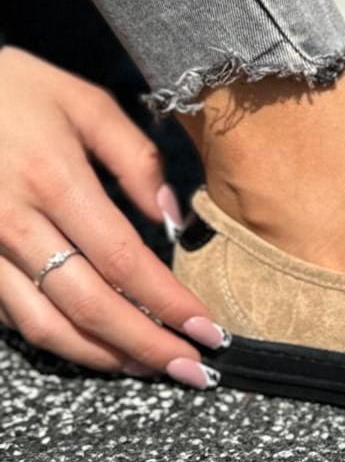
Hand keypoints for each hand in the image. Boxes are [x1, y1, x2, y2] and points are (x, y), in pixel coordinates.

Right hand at [0, 47, 223, 386]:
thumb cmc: (14, 90)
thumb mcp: (83, 103)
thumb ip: (134, 158)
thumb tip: (172, 220)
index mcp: (53, 180)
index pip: (124, 260)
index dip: (168, 302)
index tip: (207, 330)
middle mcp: (13, 223)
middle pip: (89, 305)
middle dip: (146, 346)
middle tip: (193, 371)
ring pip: (44, 325)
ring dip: (102, 356)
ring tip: (149, 367)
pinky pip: (11, 316)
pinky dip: (56, 339)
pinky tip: (94, 346)